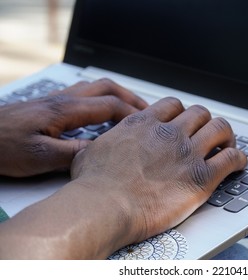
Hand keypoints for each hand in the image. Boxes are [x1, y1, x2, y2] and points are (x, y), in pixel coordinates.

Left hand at [0, 78, 147, 176]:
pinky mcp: (51, 106)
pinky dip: (103, 102)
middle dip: (131, 98)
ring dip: (118, 97)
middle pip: (107, 87)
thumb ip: (75, 152)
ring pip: (96, 88)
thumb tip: (103, 150)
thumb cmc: (2, 145)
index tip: (147, 125)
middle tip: (147, 111)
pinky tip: (103, 118)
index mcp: (65, 110)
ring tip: (132, 112)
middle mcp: (64, 99)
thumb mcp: (41, 156)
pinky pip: (85, 96)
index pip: (109, 105)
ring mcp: (57, 100)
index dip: (132, 114)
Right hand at [70, 97, 246, 252]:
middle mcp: (169, 134)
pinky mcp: (201, 178)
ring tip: (228, 144)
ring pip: (220, 129)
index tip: (185, 122)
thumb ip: (107, 142)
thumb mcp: (93, 151)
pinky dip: (239, 158)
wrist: (104, 208)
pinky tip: (239, 163)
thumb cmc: (94, 185)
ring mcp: (187, 154)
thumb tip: (102, 144)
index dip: (182, 113)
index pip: (173, 105)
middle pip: (200, 113)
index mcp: (144, 124)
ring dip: (227, 135)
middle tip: (208, 134)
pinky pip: (231, 158)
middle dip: (206, 122)